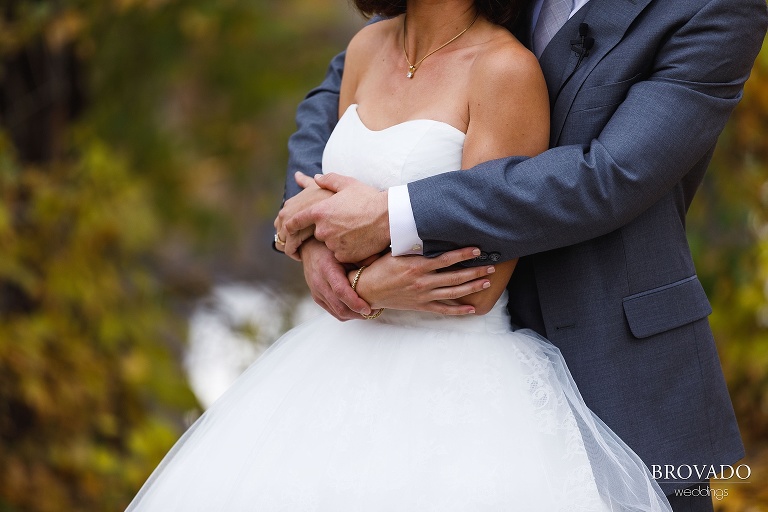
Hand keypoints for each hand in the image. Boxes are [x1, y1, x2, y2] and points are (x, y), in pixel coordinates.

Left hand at [283, 173, 389, 262]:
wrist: (390, 217)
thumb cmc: (369, 198)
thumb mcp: (348, 184)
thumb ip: (328, 180)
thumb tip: (314, 178)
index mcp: (320, 211)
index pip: (295, 221)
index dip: (290, 225)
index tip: (287, 228)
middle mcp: (323, 229)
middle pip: (317, 233)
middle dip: (327, 229)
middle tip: (345, 222)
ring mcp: (333, 244)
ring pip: (329, 244)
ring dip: (337, 240)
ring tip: (355, 230)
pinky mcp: (344, 255)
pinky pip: (340, 254)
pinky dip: (347, 250)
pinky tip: (359, 240)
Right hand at [299, 237, 372, 320]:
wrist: (309, 249)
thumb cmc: (330, 247)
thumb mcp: (346, 250)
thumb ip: (363, 258)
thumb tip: (382, 266)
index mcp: (326, 269)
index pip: (340, 291)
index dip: (355, 302)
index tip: (368, 308)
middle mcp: (319, 283)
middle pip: (339, 307)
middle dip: (358, 313)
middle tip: (375, 311)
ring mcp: (317, 293)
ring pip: (337, 312)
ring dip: (354, 315)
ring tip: (369, 310)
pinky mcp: (317, 298)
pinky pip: (334, 311)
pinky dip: (347, 313)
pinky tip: (358, 308)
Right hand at [353, 247, 494, 314]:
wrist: (367, 290)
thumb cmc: (379, 267)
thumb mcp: (395, 252)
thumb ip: (414, 246)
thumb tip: (430, 235)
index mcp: (417, 266)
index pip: (446, 259)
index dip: (463, 254)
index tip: (477, 250)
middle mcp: (423, 282)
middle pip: (455, 276)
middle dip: (475, 271)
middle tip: (491, 266)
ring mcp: (423, 296)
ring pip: (453, 292)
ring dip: (472, 287)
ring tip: (486, 281)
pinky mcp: (421, 306)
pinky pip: (443, 310)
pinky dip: (458, 310)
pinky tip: (472, 309)